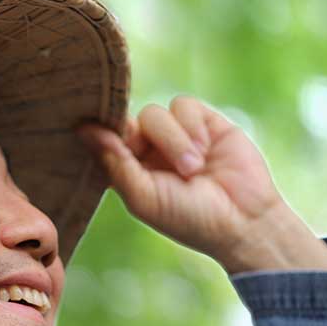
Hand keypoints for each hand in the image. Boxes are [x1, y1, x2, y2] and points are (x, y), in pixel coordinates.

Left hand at [77, 96, 326, 273]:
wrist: (243, 220)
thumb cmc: (188, 218)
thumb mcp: (143, 197)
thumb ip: (114, 163)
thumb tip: (82, 129)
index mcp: (129, 169)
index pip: (104, 139)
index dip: (102, 133)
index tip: (94, 127)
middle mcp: (149, 149)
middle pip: (128, 122)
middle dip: (144, 140)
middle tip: (161, 163)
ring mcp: (176, 134)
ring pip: (154, 113)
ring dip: (174, 141)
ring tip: (193, 169)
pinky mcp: (204, 120)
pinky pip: (183, 105)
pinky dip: (192, 128)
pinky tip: (205, 151)